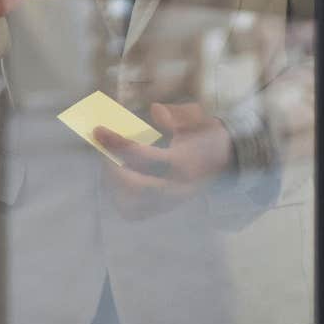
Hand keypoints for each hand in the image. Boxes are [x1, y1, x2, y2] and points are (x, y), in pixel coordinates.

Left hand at [93, 102, 231, 218]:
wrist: (226, 161)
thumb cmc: (205, 135)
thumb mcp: (197, 119)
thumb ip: (178, 114)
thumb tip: (156, 110)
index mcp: (184, 163)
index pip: (144, 157)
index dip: (118, 143)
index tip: (98, 130)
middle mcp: (177, 188)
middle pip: (135, 186)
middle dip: (111, 167)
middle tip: (102, 148)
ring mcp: (169, 203)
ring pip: (131, 205)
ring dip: (113, 184)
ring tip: (108, 160)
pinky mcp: (162, 210)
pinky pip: (134, 213)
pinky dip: (118, 197)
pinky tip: (116, 175)